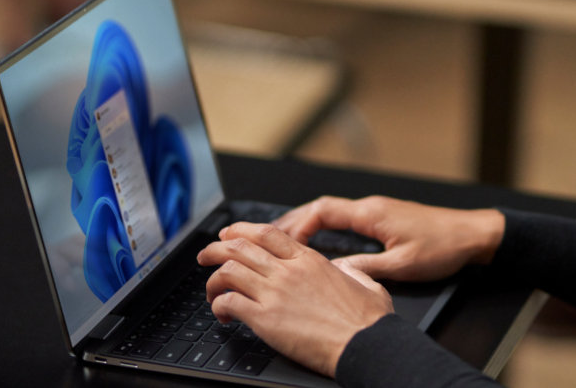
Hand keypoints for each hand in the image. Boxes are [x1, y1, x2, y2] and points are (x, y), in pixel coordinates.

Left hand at [197, 222, 392, 377]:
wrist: (366, 345)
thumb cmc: (369, 322)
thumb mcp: (367, 283)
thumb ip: (352, 271)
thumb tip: (346, 268)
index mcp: (310, 261)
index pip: (266, 233)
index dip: (241, 230)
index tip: (229, 235)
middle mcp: (289, 271)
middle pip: (239, 247)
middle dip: (216, 249)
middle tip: (205, 256)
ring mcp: (275, 293)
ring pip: (228, 271)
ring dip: (213, 280)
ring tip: (211, 291)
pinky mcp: (266, 319)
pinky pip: (229, 302)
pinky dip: (219, 306)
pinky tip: (223, 315)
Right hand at [273, 196, 504, 281]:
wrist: (472, 235)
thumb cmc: (443, 247)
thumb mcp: (402, 265)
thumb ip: (366, 269)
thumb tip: (335, 272)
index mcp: (371, 214)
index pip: (322, 211)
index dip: (296, 225)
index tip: (280, 241)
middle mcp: (371, 207)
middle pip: (321, 207)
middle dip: (292, 221)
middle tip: (267, 236)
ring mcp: (378, 211)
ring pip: (332, 211)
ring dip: (307, 222)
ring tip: (284, 238)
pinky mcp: (385, 218)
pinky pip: (346, 218)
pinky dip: (325, 226)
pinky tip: (319, 240)